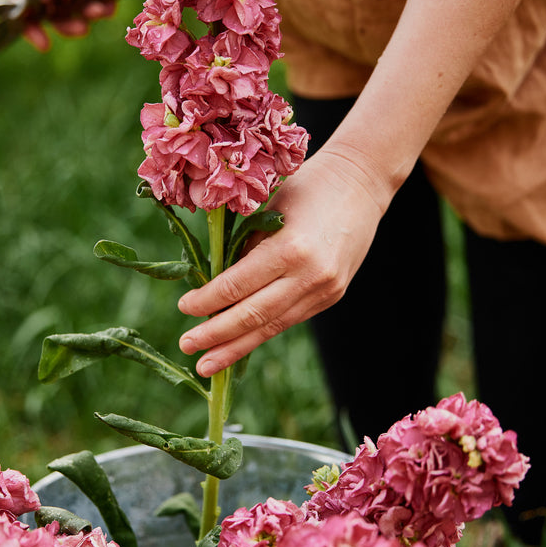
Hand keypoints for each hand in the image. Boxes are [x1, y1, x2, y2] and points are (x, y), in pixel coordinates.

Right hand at [10, 0, 121, 50]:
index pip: (22, 0)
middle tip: (80, 30)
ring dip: (85, 14)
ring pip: (76, 2)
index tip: (42, 43)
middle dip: (63, 23)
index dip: (28, 25)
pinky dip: (105, 0)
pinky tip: (110, 4)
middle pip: (51, 8)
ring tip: (97, 13)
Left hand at [177, 143, 395, 376]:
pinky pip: (289, 318)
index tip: (184, 308)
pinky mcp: (332, 296)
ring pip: (273, 326)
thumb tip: (213, 284)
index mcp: (289, 248)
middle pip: (254, 316)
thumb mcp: (268, 208)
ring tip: (208, 364)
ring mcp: (325, 290)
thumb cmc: (306, 186)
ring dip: (237, 347)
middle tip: (186, 346)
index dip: (207, 301)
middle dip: (217, 336)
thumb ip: (244, 247)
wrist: (361, 183)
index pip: (237, 285)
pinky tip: (239, 343)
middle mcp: (310, 275)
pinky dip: (261, 332)